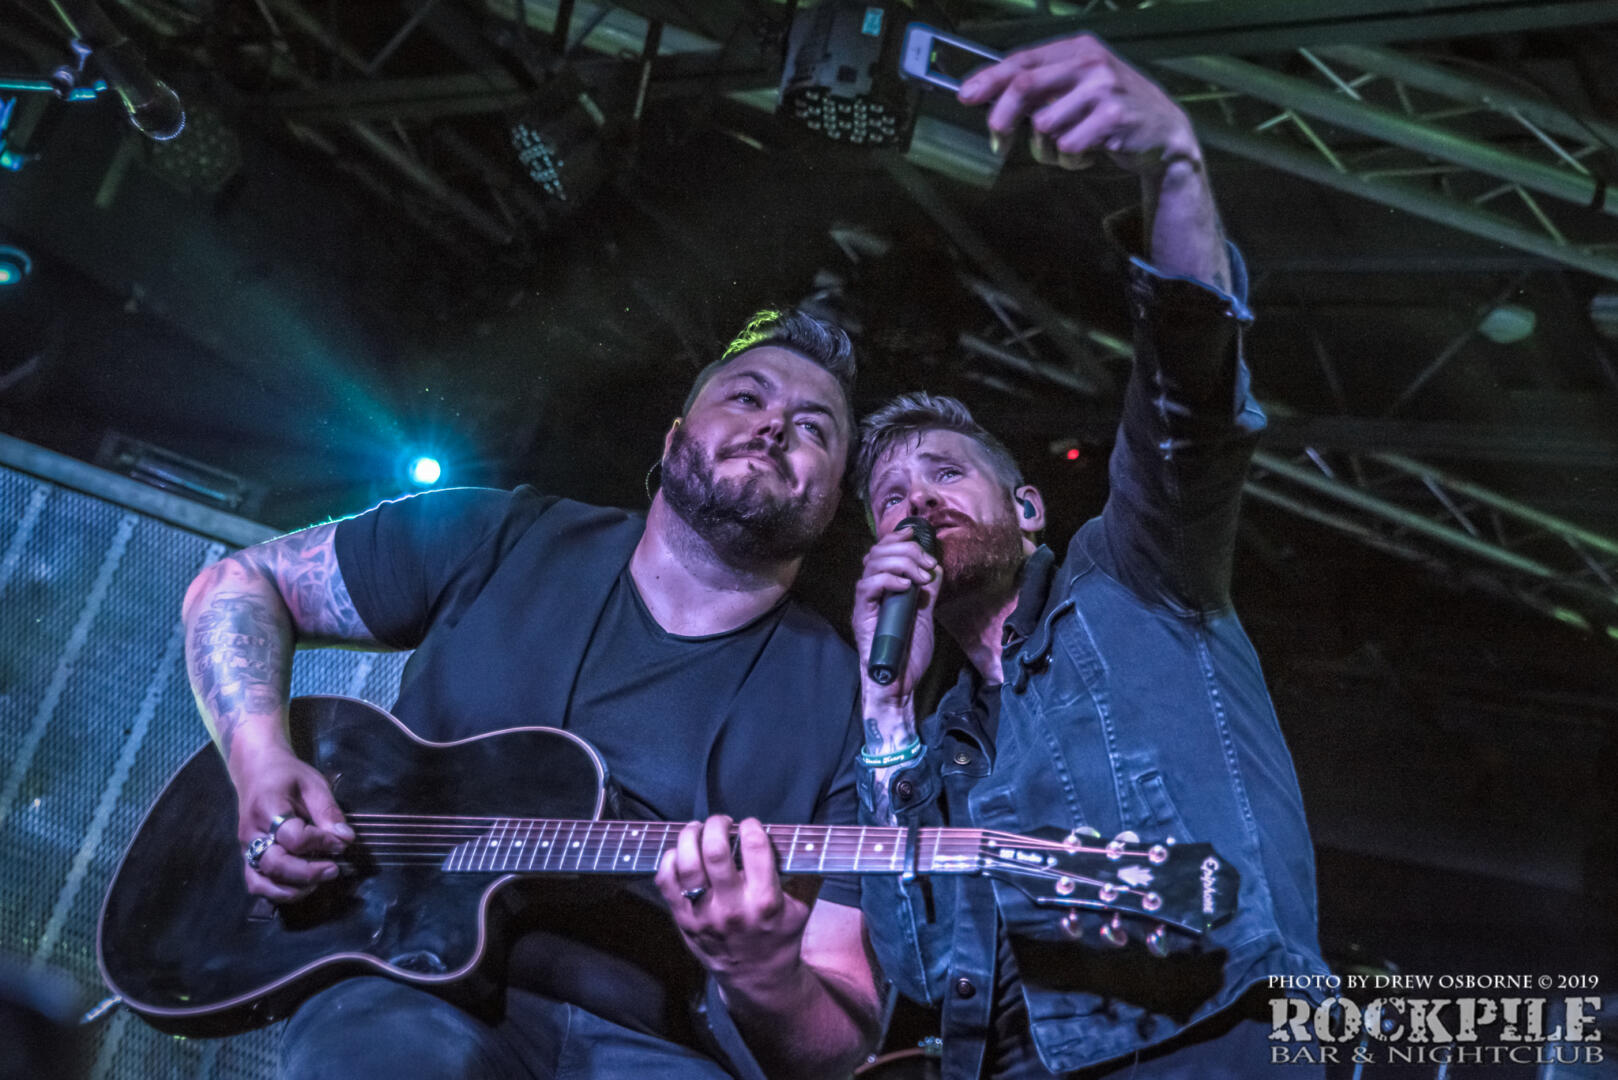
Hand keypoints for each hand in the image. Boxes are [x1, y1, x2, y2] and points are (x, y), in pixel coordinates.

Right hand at [233, 745, 352, 902]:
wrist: (256, 772)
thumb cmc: (288, 776)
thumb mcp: (313, 785)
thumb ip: (328, 812)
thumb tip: (346, 839)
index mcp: (268, 808)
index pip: (294, 837)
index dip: (321, 843)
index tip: (342, 842)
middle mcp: (252, 833)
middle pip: (276, 865)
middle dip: (308, 873)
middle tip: (334, 869)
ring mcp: (246, 848)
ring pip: (262, 882)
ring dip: (292, 889)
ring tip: (319, 882)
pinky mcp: (247, 858)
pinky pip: (256, 884)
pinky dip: (277, 892)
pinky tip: (302, 887)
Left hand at [656, 816, 809, 990]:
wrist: (757, 978)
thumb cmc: (778, 938)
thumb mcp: (798, 908)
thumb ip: (787, 876)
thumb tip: (769, 839)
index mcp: (765, 902)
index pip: (755, 848)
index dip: (751, 827)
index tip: (750, 825)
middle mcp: (733, 908)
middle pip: (715, 852)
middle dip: (716, 825)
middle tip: (721, 822)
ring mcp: (705, 915)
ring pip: (686, 864)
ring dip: (689, 836)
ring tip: (696, 829)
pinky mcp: (684, 921)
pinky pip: (666, 883)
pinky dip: (669, 861)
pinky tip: (680, 853)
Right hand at [851, 521, 940, 712]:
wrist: (899, 684)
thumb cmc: (909, 654)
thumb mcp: (924, 616)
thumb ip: (927, 593)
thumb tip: (935, 569)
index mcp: (882, 589)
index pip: (881, 551)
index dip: (895, 537)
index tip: (914, 533)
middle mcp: (870, 592)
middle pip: (877, 553)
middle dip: (906, 549)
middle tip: (927, 564)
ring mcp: (865, 603)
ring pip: (872, 565)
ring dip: (901, 563)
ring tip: (921, 577)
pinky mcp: (862, 615)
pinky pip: (867, 587)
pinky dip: (888, 579)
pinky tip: (906, 586)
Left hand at [959, 34, 1199, 175]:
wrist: (1164, 131)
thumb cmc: (1109, 112)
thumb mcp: (1078, 89)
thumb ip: (1041, 90)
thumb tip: (989, 102)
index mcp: (1077, 48)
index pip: (1022, 60)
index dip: (989, 79)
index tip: (964, 96)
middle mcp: (1090, 62)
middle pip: (1025, 85)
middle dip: (1003, 117)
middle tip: (997, 140)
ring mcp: (1104, 87)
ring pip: (1045, 124)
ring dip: (1046, 150)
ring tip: (1067, 149)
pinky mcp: (1114, 116)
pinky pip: (1069, 146)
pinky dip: (1071, 161)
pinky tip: (1088, 156)